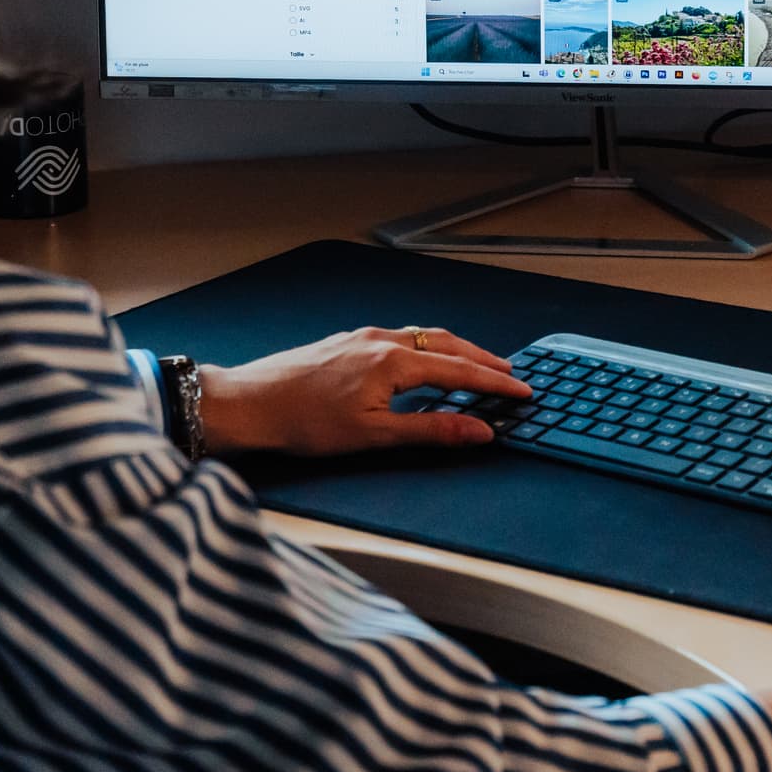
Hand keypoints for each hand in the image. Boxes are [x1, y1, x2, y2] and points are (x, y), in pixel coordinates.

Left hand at [199, 326, 531, 457]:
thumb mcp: (374, 436)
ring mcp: (361, 336)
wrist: (248, 404)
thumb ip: (431, 431)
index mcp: (393, 361)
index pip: (460, 371)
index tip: (522, 390)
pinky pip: (399, 336)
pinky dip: (425, 346)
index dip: (495, 383)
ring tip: (475, 365)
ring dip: (454, 350)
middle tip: (509, 374)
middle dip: (482, 359)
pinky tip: (421, 361)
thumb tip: (479, 431)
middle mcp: (381, 339)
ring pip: (422, 336)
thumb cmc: (303, 423)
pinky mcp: (345, 341)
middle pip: (447, 344)